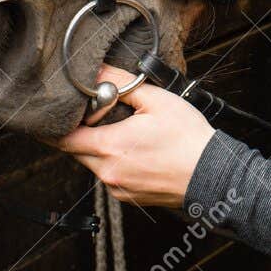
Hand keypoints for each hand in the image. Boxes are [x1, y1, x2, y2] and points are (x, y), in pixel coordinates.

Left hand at [58, 65, 215, 208]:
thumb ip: (121, 84)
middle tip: (98, 116)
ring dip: (99, 148)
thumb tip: (99, 73)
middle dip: (81, 133)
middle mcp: (107, 172)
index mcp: (109, 146)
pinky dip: (114, 162)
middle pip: (76, 151)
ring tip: (124, 132)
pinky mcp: (127, 197)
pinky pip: (109, 176)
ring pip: (93, 164)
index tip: (63, 114)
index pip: (63, 139)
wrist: (210, 174)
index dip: (59, 125)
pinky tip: (136, 151)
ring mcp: (117, 187)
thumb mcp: (156, 100)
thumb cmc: (187, 138)